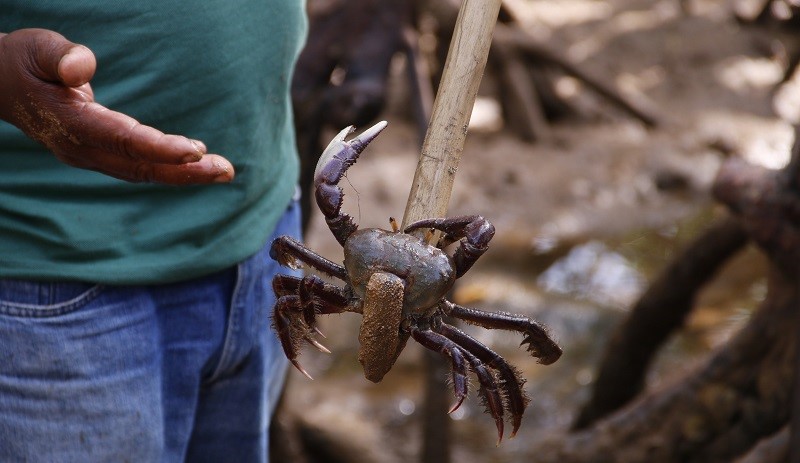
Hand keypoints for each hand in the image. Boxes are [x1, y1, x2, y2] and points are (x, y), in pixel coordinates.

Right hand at [0, 29, 234, 183]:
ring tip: (222, 171)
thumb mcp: (36, 49)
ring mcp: (90, 156)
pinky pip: (138, 166)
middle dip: (186, 172)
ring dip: (184, 174)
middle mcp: (82, 149)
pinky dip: (168, 168)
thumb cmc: (23, 62)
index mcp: (70, 125)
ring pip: (142, 172)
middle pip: (140, 167)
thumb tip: (83, 66)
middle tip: (226, 170)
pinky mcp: (98, 155)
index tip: (195, 151)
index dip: (160, 148)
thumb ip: (60, 56)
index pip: (123, 141)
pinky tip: (195, 163)